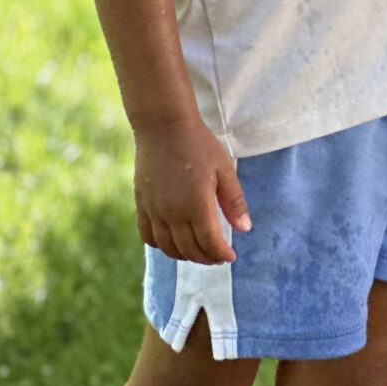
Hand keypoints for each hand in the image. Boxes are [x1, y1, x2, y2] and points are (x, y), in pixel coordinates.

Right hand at [132, 116, 251, 263]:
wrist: (164, 128)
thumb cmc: (199, 145)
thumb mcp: (225, 170)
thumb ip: (234, 202)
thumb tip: (244, 229)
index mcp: (196, 205)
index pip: (209, 242)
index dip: (221, 254)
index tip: (230, 257)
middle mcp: (172, 213)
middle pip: (189, 249)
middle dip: (206, 258)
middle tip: (218, 257)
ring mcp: (154, 211)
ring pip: (168, 248)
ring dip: (185, 256)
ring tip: (199, 252)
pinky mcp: (141, 205)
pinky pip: (148, 236)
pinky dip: (162, 246)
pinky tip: (174, 242)